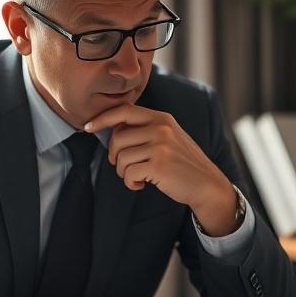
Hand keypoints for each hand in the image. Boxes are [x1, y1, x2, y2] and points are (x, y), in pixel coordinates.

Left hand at [85, 105, 238, 235]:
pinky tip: (142, 185)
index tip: (88, 127)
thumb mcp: (168, 138)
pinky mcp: (159, 165)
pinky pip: (129, 173)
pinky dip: (131, 183)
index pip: (124, 111)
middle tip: (125, 167)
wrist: (207, 185)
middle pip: (117, 138)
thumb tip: (112, 129)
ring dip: (124, 173)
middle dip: (115, 157)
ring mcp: (161, 146)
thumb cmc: (182, 164)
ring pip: (120, 158)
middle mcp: (161, 128)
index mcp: (161, 118)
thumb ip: (145, 129)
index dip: (102, 118)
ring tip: (138, 178)